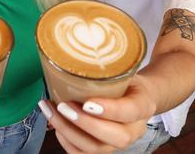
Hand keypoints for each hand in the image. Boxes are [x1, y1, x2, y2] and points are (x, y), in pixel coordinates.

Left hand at [39, 76, 156, 152]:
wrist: (139, 95)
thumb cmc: (127, 80)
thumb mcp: (124, 69)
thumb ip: (108, 66)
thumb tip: (75, 50)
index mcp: (143, 105)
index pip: (130, 111)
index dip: (109, 110)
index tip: (87, 102)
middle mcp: (134, 129)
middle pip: (115, 137)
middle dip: (84, 123)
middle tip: (63, 106)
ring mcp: (118, 142)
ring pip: (96, 149)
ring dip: (68, 131)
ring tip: (51, 111)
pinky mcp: (104, 148)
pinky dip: (66, 141)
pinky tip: (55, 124)